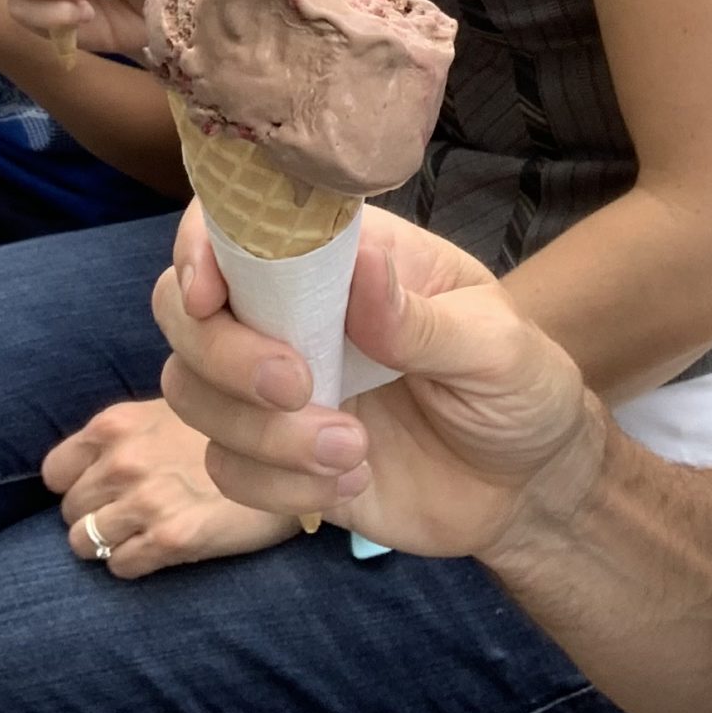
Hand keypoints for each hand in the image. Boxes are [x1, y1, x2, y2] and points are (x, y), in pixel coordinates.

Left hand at [43, 397, 298, 579]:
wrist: (290, 458)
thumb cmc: (231, 433)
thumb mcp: (170, 413)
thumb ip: (128, 436)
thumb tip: (94, 463)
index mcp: (116, 425)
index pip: (54, 472)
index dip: (73, 486)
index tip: (98, 493)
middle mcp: (123, 461)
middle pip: (70, 511)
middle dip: (94, 517)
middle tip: (129, 517)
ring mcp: (145, 501)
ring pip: (86, 543)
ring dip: (111, 545)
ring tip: (143, 536)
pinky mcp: (171, 539)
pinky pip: (121, 567)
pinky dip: (134, 564)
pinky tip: (162, 550)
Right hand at [155, 205, 604, 559]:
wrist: (528, 487)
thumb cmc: (518, 388)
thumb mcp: (495, 346)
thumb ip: (423, 317)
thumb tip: (361, 267)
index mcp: (338, 259)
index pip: (235, 225)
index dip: (198, 248)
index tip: (210, 294)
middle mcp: (288, 313)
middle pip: (183, 311)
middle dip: (225, 355)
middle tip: (299, 387)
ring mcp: (273, 388)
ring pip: (191, 393)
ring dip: (261, 433)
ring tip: (354, 450)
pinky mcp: (274, 458)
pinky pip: (225, 467)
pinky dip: (278, 485)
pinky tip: (350, 481)